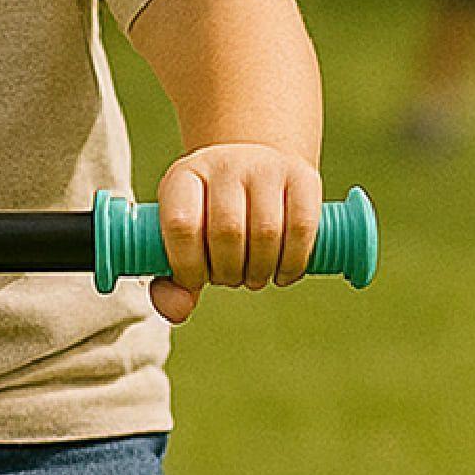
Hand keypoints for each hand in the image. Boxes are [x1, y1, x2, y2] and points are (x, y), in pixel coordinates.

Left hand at [150, 146, 321, 324]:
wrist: (254, 170)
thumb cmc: (210, 217)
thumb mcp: (182, 241)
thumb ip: (171, 283)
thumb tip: (177, 310)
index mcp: (184, 177)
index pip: (180, 225)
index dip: (187, 265)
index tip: (195, 280)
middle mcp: (224, 163)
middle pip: (227, 232)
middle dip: (228, 272)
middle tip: (230, 279)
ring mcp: (266, 166)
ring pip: (267, 232)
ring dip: (260, 271)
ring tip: (253, 277)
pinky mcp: (303, 176)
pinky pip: (302, 228)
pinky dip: (293, 263)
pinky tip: (283, 274)